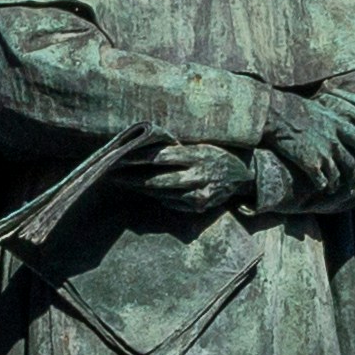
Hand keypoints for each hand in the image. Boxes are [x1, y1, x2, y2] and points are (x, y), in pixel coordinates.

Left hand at [133, 142, 255, 221]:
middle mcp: (198, 176)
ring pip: (163, 193)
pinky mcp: (198, 206)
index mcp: (198, 156)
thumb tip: (146, 149)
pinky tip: (144, 191)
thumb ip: (177, 150)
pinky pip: (172, 202)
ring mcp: (198, 194)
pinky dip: (157, 196)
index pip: (162, 157)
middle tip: (113, 174)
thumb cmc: (216, 156)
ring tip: (124, 182)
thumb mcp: (200, 147)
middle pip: (159, 179)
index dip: (140, 157)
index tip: (122, 156)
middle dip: (133, 177)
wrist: (241, 177)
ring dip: (141, 188)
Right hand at [279, 78, 354, 197]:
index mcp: (340, 125)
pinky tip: (321, 188)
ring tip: (334, 189)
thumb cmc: (294, 108)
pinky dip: (323, 186)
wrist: (278, 113)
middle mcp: (336, 142)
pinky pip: (322, 181)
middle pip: (350, 164)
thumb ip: (332, 120)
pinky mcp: (311, 165)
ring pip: (337, 176)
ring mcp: (324, 154)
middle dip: (353, 176)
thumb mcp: (321, 108)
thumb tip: (335, 124)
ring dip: (337, 185)